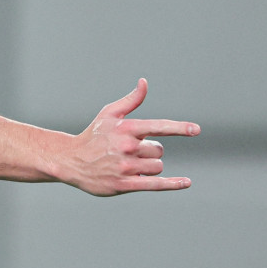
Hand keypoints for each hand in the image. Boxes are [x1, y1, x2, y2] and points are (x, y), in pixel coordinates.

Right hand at [66, 79, 199, 195]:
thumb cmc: (93, 136)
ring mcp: (126, 167)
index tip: (196, 129)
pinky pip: (155, 184)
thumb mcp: (109, 114)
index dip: (179, 128)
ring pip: (157, 167)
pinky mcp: (124, 185)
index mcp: (126, 129)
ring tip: (128, 165)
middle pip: (159, 151)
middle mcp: (127, 148)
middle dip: (149, 151)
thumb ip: (131, 100)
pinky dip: (172, 184)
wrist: (70, 160)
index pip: (158, 126)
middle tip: (130, 152)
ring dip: (149, 166)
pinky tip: (186, 182)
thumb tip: (144, 82)